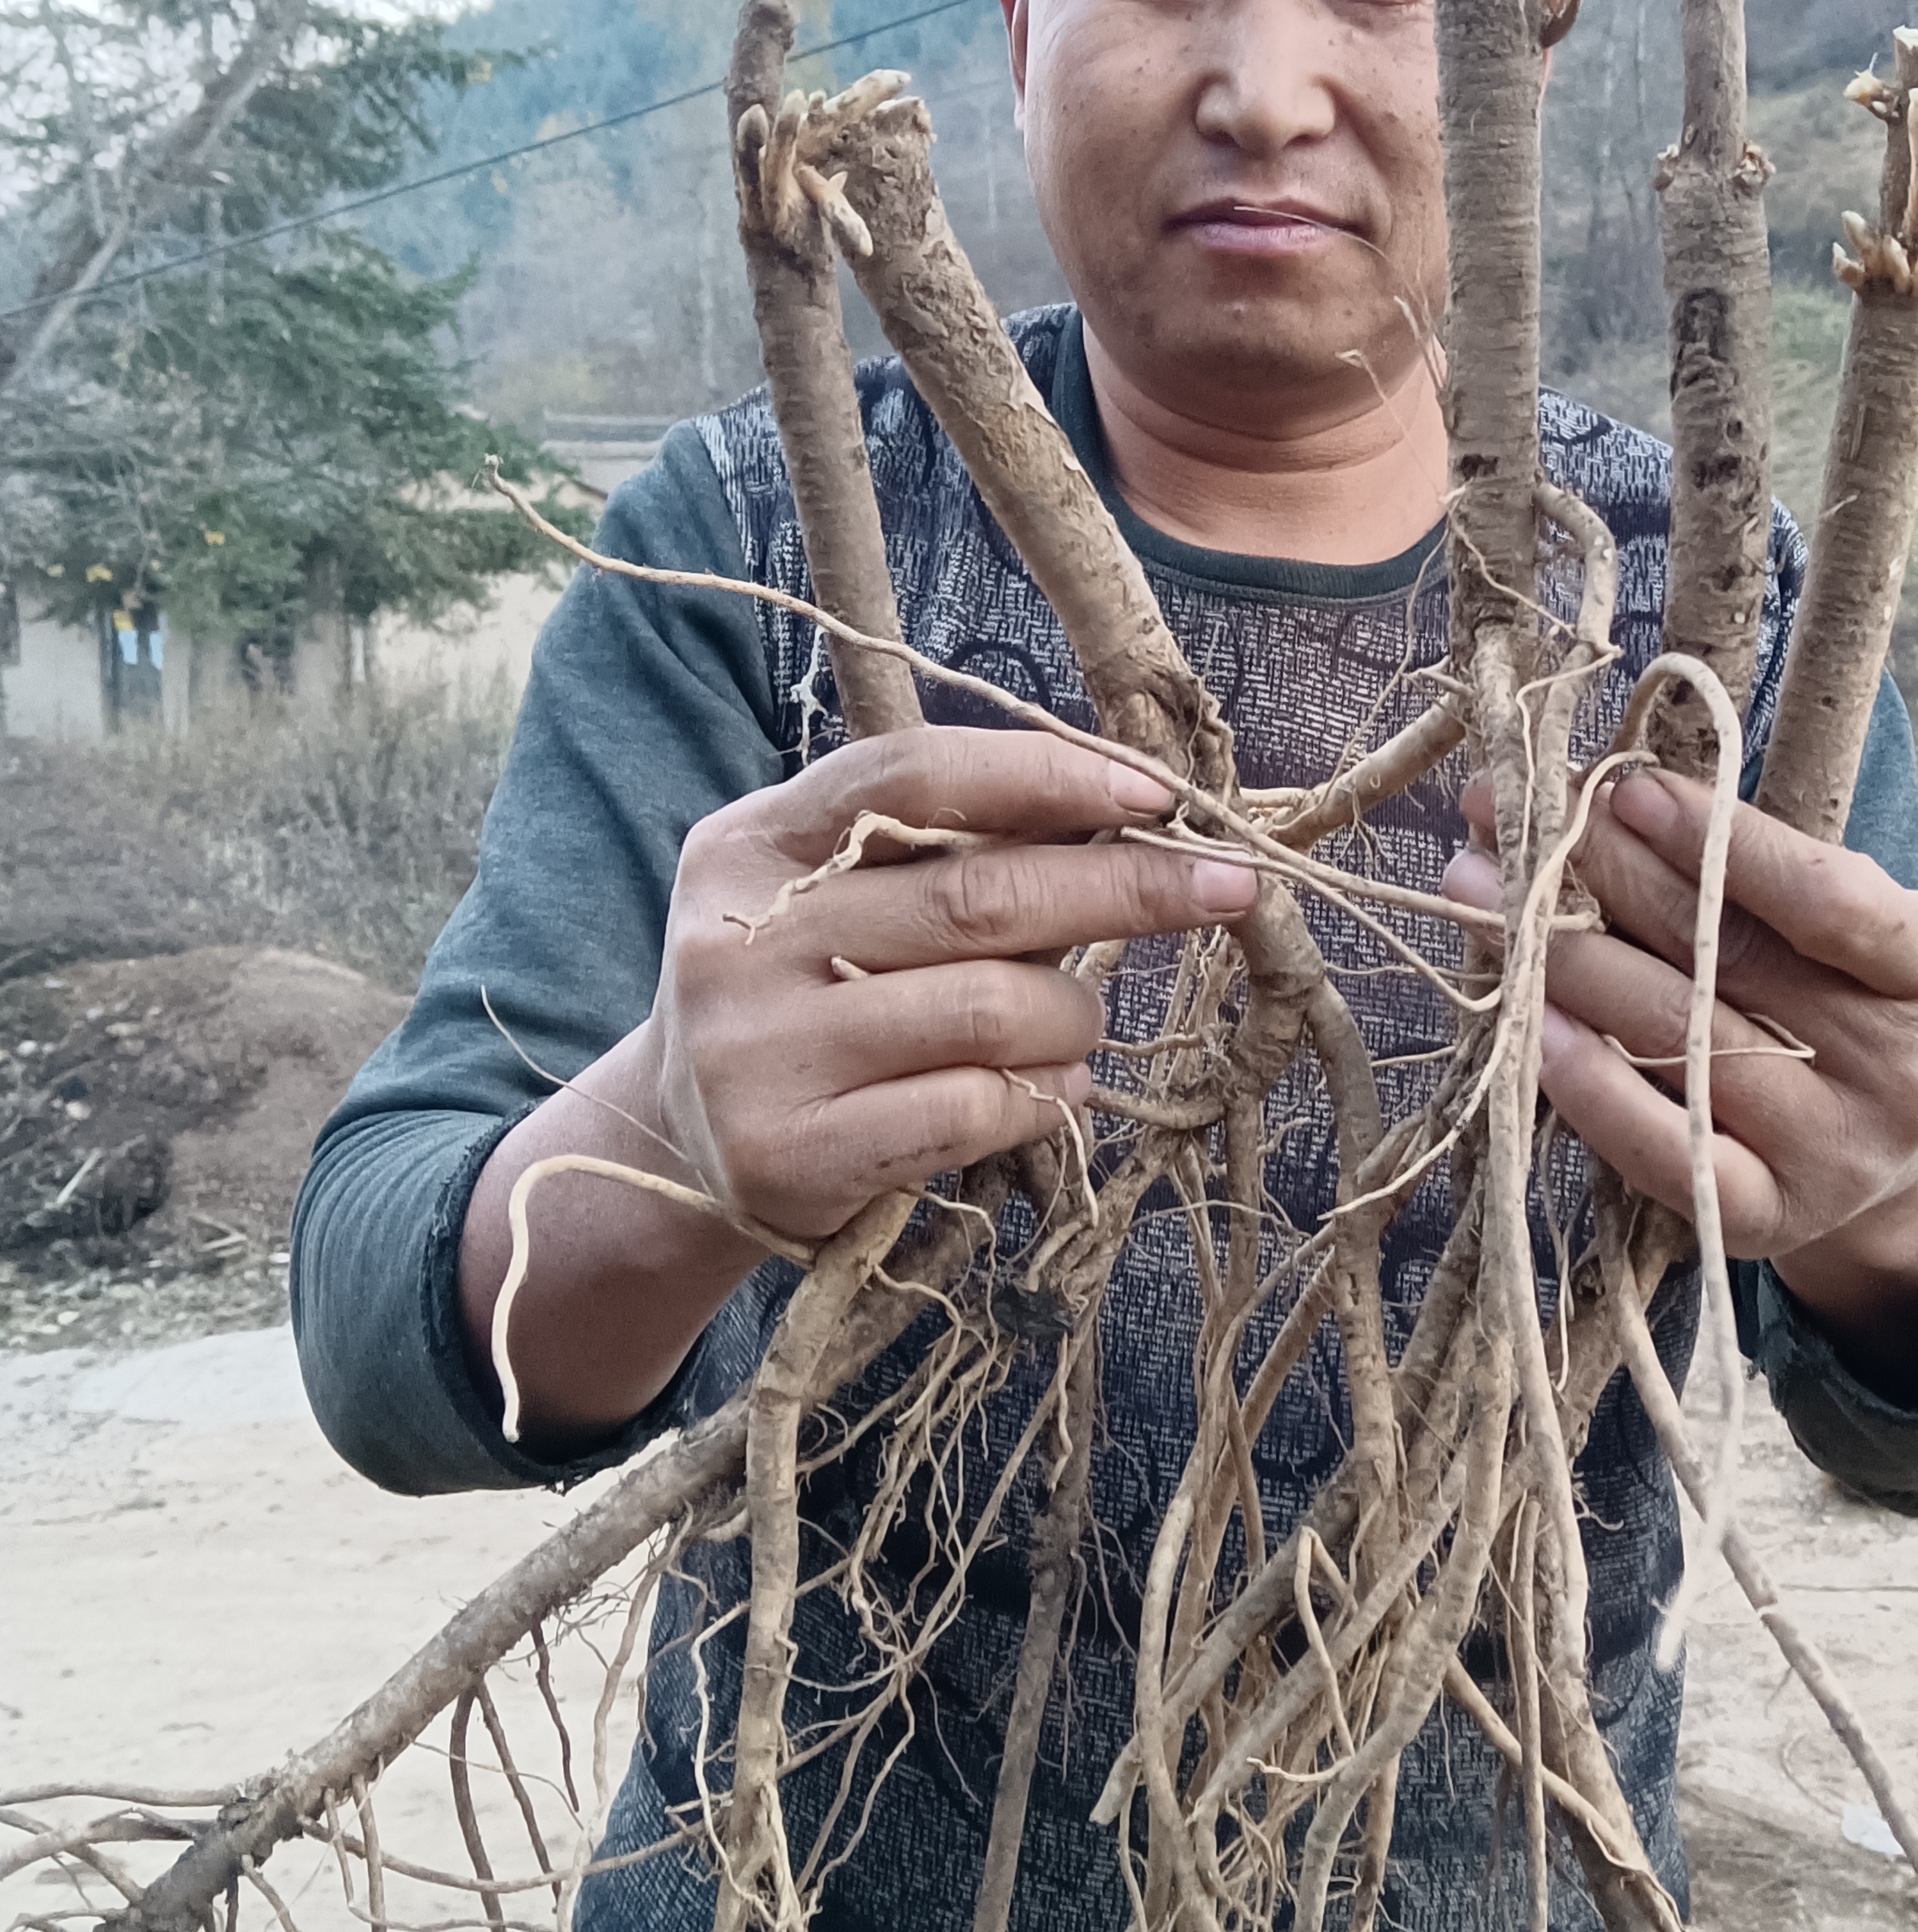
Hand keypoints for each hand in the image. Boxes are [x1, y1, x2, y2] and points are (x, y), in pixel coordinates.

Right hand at [647, 726, 1255, 1236]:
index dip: (1048, 776)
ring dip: (1075, 1016)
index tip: (1157, 794)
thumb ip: (948, 851)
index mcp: (750, 843)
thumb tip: (1128, 812)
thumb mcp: (837, 898)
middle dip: (1125, 886)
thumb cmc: (805, 997)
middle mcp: (737, 939)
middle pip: (977, 895)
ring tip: (1081, 1027)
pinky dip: (1043, 1096)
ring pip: (990, 1008)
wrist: (677, 1152)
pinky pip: (971, 1110)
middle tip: (1225, 887)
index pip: (914, 776)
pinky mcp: (787, 1155)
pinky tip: (1056, 1091)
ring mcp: (756, 1053)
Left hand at [1445, 770, 1917, 1406]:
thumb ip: (1761, 872)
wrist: (1898, 1166)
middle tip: (1511, 814)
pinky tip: (1528, 1021)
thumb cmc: (1855, 1009)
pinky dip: (1587, 1082)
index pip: (1828, 899)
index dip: (1720, 840)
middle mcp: (1901, 1076)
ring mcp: (1832, 1158)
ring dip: (1564, 957)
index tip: (1624, 787)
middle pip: (1731, 958)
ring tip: (1478, 893)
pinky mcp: (1763, 1219)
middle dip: (1608, 872)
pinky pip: (1660, 1146)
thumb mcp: (1858, 934)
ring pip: (1679, 1039)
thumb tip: (1603, 796)